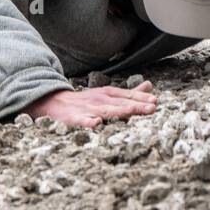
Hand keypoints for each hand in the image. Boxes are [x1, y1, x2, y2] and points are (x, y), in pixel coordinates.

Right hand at [23, 81, 156, 127]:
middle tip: (152, 107)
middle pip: (120, 103)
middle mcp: (99, 100)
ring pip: (105, 111)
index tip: (155, 101)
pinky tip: (96, 123)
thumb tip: (149, 86)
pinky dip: (88, 122)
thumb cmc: (86, 101)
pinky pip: (82, 121)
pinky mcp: (74, 118)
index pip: (127, 95)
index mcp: (108, 94)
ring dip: (119, 111)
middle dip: (135, 105)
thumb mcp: (107, 93)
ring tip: (132, 111)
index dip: (141, 98)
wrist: (55, 102)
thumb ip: (129, 92)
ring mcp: (87, 109)